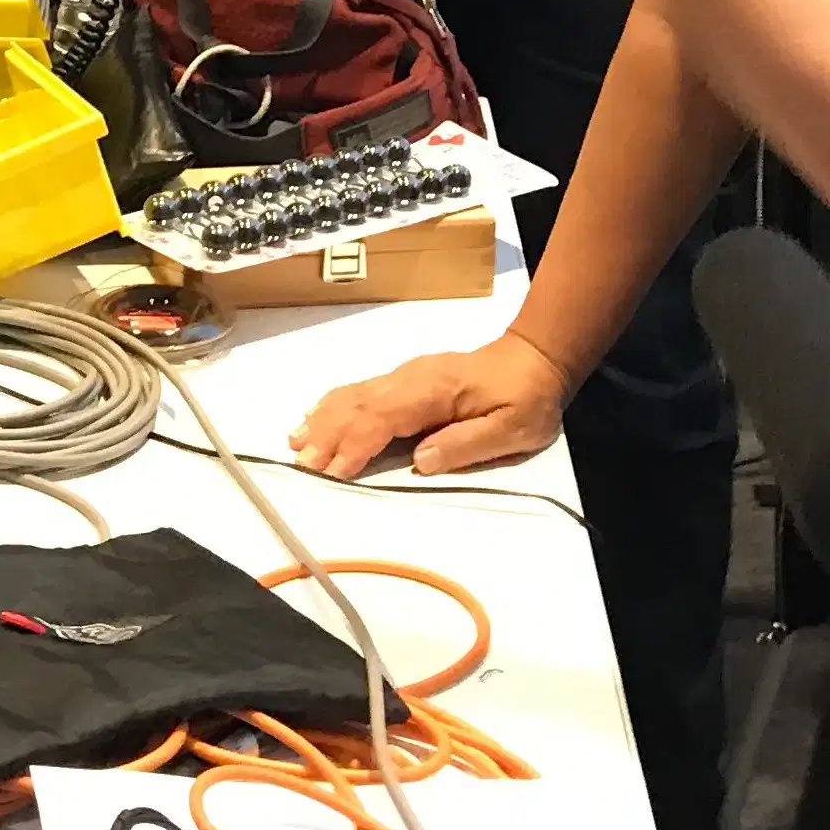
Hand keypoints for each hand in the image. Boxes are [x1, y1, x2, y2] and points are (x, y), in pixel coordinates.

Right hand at [293, 329, 572, 476]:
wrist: (534, 359)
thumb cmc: (526, 399)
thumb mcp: (511, 429)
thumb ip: (465, 444)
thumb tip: (420, 461)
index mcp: (434, 391)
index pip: (384, 418)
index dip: (355, 444)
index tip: (332, 470)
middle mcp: (410, 378)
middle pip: (358, 405)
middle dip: (327, 434)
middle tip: (301, 462)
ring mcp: (405, 376)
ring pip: (354, 395)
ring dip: (324, 419)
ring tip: (296, 442)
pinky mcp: (405, 380)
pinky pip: (360, 391)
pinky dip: (333, 405)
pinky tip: (316, 416)